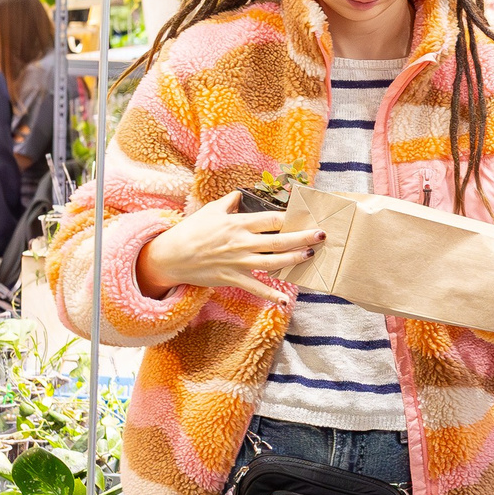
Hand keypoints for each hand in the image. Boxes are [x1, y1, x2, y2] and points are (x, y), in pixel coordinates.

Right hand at [132, 191, 325, 305]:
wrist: (172, 256)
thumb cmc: (191, 231)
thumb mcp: (210, 211)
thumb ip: (229, 202)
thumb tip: (241, 194)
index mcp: (238, 224)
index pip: (271, 219)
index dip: (291, 217)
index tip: (307, 215)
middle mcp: (242, 243)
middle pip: (278, 240)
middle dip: (302, 237)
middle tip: (321, 235)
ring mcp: (238, 262)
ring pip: (273, 262)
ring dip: (293, 259)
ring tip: (310, 255)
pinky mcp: (233, 279)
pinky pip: (255, 288)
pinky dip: (270, 295)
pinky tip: (286, 300)